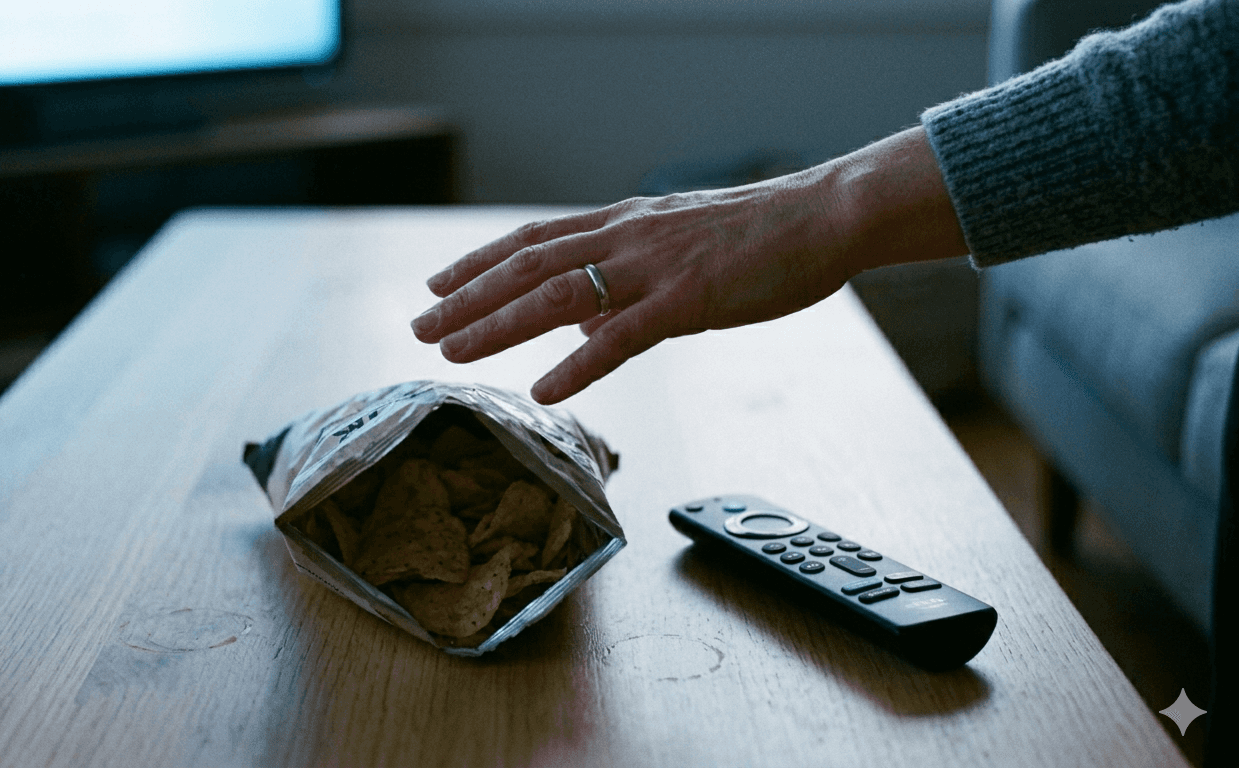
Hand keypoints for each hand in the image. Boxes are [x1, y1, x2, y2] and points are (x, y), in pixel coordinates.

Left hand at [410, 127, 965, 403]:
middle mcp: (626, 238)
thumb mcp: (677, 246)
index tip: (437, 283)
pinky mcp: (689, 299)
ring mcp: (654, 267)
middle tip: (419, 326)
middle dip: (467, 298)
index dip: (479, 262)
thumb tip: (579, 323)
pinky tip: (543, 390)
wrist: (823, 215)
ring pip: (557, 296)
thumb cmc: (758, 235)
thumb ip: (624, 281)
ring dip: (499, 326)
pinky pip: (622, 337)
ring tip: (453, 352)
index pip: (533, 240)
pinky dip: (577, 364)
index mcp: (624, 224)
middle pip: (528, 267)